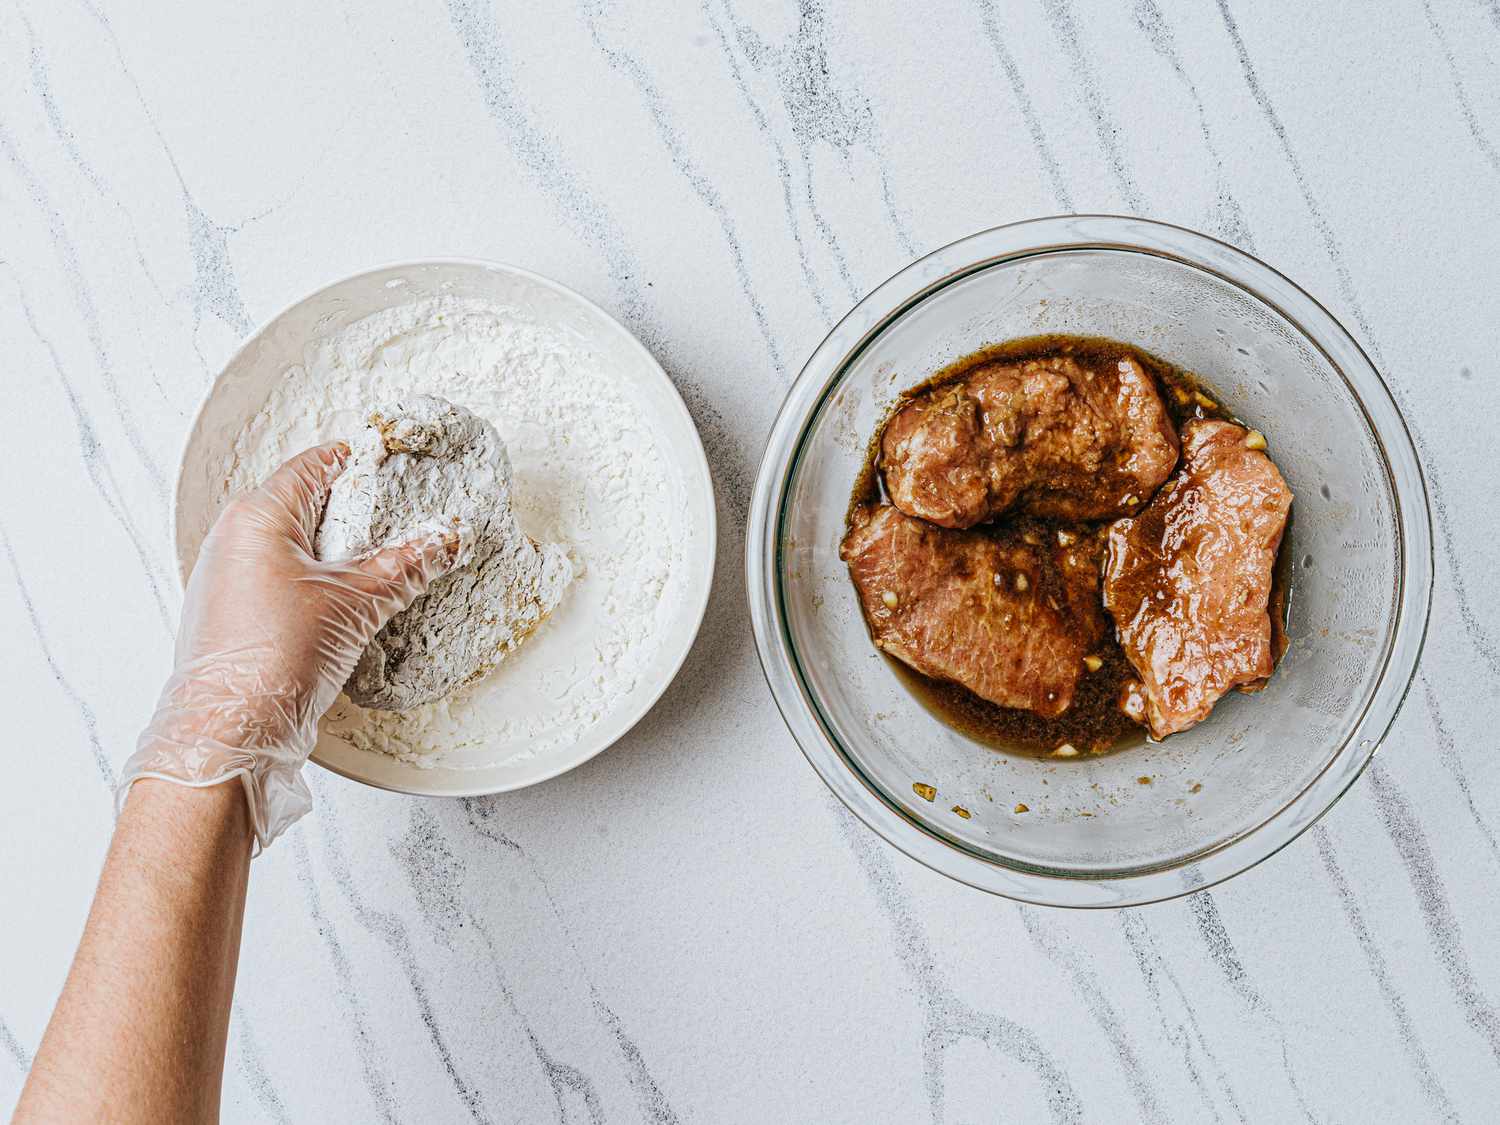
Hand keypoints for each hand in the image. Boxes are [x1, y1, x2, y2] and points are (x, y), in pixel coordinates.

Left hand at [118, 443, 458, 848]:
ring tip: (380, 570)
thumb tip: (444, 539)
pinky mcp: (232, 614)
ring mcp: (227, 578)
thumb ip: (404, 566)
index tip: (393, 468)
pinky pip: (281, 581)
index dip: (357, 463)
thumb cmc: (276, 656)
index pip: (314, 466)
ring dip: (336, 556)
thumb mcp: (356, 603)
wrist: (229, 731)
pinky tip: (345, 606)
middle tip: (399, 524)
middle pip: (304, 507)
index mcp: (256, 517)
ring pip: (294, 548)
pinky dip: (316, 585)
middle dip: (353, 517)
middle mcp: (232, 539)